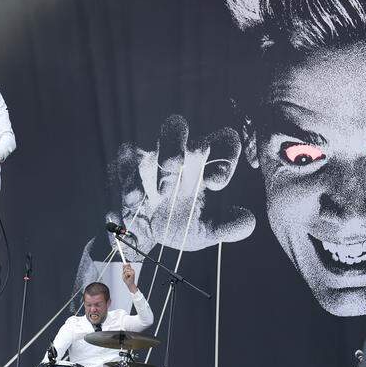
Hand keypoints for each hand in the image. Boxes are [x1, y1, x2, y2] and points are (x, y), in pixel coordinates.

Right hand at [72, 114, 255, 311]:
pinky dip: (118, 195)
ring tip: (141, 201)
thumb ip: (227, 227)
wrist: (147, 239)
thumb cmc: (181, 226)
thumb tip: (248, 221)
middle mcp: (175, 154)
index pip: (220, 141)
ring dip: (140, 175)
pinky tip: (124, 217)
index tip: (217, 183)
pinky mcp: (121, 174)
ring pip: (140, 151)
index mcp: (203, 163)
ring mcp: (145, 162)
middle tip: (172, 168)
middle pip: (174, 127)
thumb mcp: (207, 231)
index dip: (223, 154)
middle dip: (172, 144)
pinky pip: (117, 175)